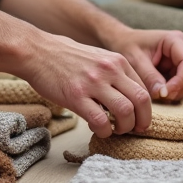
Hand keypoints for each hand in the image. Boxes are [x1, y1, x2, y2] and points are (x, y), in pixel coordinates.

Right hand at [15, 33, 153, 139]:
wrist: (37, 51)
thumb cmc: (65, 57)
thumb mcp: (97, 57)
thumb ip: (114, 73)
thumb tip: (127, 96)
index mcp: (117, 61)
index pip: (144, 88)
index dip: (145, 109)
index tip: (139, 119)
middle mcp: (109, 70)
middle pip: (141, 100)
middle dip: (142, 121)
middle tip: (135, 130)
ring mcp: (93, 83)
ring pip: (125, 112)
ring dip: (124, 128)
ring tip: (115, 130)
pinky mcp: (76, 96)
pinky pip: (100, 121)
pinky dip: (104, 131)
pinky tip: (99, 129)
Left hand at [102, 27, 182, 103]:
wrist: (123, 42)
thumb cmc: (128, 46)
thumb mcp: (135, 60)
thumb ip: (149, 76)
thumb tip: (163, 94)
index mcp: (175, 40)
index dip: (181, 81)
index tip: (166, 94)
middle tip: (165, 97)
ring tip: (162, 96)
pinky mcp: (182, 69)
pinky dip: (178, 92)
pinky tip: (163, 93)